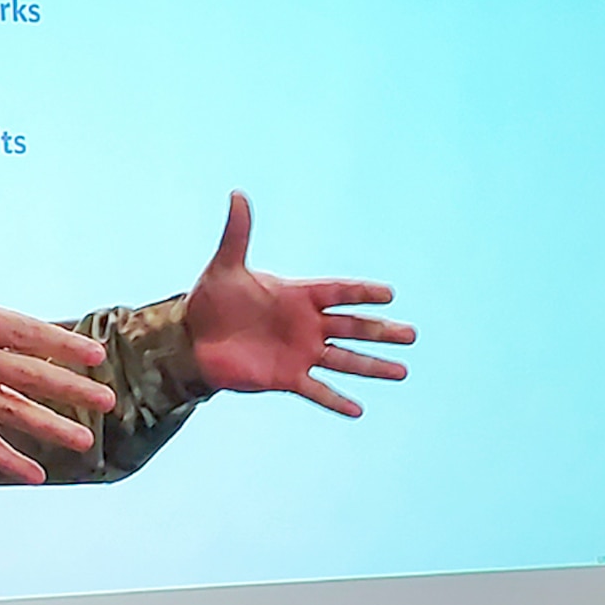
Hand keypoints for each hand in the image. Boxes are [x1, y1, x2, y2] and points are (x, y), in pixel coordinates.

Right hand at [0, 178, 116, 483]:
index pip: (28, 333)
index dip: (65, 345)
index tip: (96, 356)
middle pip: (29, 377)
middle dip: (72, 390)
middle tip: (108, 401)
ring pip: (10, 414)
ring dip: (50, 429)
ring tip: (84, 442)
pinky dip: (5, 460)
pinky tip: (33, 475)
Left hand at [186, 192, 414, 416]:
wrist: (193, 338)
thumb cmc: (211, 299)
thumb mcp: (225, 266)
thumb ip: (237, 233)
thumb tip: (237, 194)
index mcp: (297, 295)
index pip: (338, 292)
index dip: (362, 293)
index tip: (389, 294)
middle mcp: (306, 325)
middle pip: (352, 327)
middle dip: (381, 331)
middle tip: (411, 336)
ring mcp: (299, 352)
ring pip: (344, 361)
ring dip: (372, 366)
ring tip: (402, 371)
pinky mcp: (286, 377)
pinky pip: (316, 390)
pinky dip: (336, 400)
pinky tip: (357, 410)